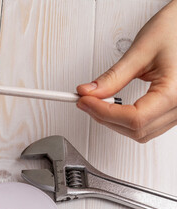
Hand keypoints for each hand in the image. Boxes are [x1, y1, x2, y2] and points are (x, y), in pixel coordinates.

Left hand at [76, 0, 176, 142]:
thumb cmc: (174, 31)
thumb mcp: (140, 52)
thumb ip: (113, 77)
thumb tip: (88, 92)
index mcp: (175, 91)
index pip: (134, 118)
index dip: (103, 112)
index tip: (84, 101)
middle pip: (136, 129)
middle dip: (105, 117)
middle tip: (85, 101)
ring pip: (141, 133)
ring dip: (114, 122)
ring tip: (96, 103)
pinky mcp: (173, 110)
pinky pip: (148, 126)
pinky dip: (126, 121)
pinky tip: (113, 108)